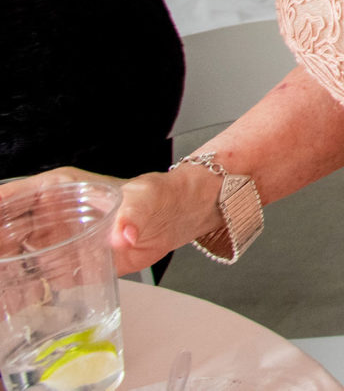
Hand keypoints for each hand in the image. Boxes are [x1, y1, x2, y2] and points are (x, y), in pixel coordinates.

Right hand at [4, 165, 217, 275]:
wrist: (176, 218)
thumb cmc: (159, 196)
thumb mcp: (146, 200)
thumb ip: (133, 215)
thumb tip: (123, 234)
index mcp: (58, 189)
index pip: (9, 196)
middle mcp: (49, 215)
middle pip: (3, 231)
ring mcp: (54, 239)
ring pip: (12, 256)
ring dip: (5, 272)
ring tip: (4, 292)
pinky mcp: (66, 261)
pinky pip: (35, 277)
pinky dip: (22, 290)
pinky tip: (16, 302)